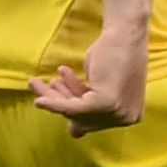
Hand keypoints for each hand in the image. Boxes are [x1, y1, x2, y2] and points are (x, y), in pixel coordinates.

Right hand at [30, 23, 147, 131]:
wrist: (123, 32)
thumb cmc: (112, 55)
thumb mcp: (100, 87)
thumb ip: (90, 109)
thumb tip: (75, 134)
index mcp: (132, 116)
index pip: (92, 122)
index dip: (71, 109)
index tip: (56, 89)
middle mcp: (129, 118)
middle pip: (83, 119)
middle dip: (58, 101)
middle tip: (38, 86)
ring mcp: (120, 112)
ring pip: (76, 112)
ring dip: (52, 97)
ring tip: (35, 83)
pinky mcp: (107, 103)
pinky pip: (74, 108)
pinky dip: (54, 103)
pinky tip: (39, 99)